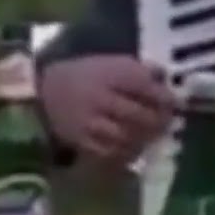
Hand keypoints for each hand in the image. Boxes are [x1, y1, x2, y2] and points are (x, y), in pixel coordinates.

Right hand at [38, 55, 176, 162]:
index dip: (166, 98)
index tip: (173, 103)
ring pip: (128, 137)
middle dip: (159, 122)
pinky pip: (111, 152)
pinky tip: (132, 147)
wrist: (42, 91)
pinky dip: (126, 152)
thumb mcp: (110, 62)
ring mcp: (91, 122)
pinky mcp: (81, 141)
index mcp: (110, 73)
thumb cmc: (82, 75)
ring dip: (145, 139)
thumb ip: (138, 68)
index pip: (146, 87)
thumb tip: (165, 76)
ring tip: (150, 136)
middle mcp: (101, 97)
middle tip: (166, 124)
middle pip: (141, 115)